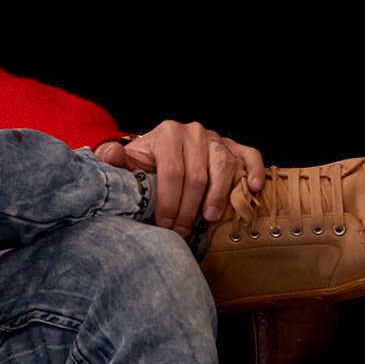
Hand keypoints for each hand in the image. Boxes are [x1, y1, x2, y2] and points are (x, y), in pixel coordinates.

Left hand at [92, 121, 261, 237]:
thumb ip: (113, 160)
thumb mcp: (126, 164)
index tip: (165, 226)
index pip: (171, 172)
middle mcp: (192, 132)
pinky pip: (248, 154)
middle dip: (189, 208)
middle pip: (197, 174)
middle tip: (182, 231)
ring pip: (223, 165)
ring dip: (218, 195)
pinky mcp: (232, 145)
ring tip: (210, 218)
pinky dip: (253, 170)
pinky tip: (253, 188)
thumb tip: (111, 155)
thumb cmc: (144, 165)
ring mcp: (215, 138)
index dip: (169, 203)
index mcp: (166, 134)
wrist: (159, 153)